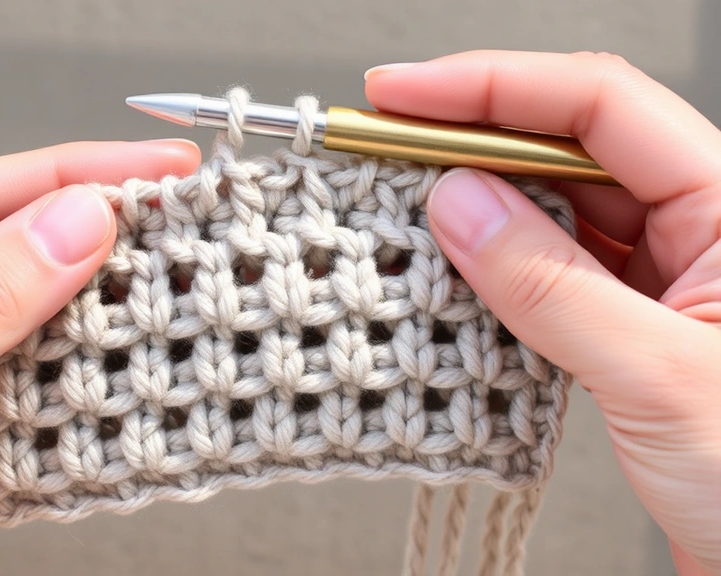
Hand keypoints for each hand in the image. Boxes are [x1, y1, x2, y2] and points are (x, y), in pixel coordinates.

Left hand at [0, 140, 200, 574]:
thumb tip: (71, 224)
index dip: (49, 177)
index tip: (138, 171)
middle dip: (81, 230)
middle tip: (169, 209)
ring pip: (22, 322)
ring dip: (92, 304)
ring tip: (164, 278)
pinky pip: (33, 390)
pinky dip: (83, 377)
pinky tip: (123, 359)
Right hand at [365, 50, 720, 574]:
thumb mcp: (659, 376)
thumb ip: (552, 285)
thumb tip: (459, 205)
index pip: (599, 108)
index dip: (491, 87)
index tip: (402, 96)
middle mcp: (701, 229)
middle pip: (566, 147)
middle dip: (469, 141)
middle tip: (383, 149)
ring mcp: (662, 278)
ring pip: (552, 210)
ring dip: (476, 208)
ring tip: (403, 211)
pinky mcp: (627, 326)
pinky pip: (549, 272)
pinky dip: (493, 270)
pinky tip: (451, 273)